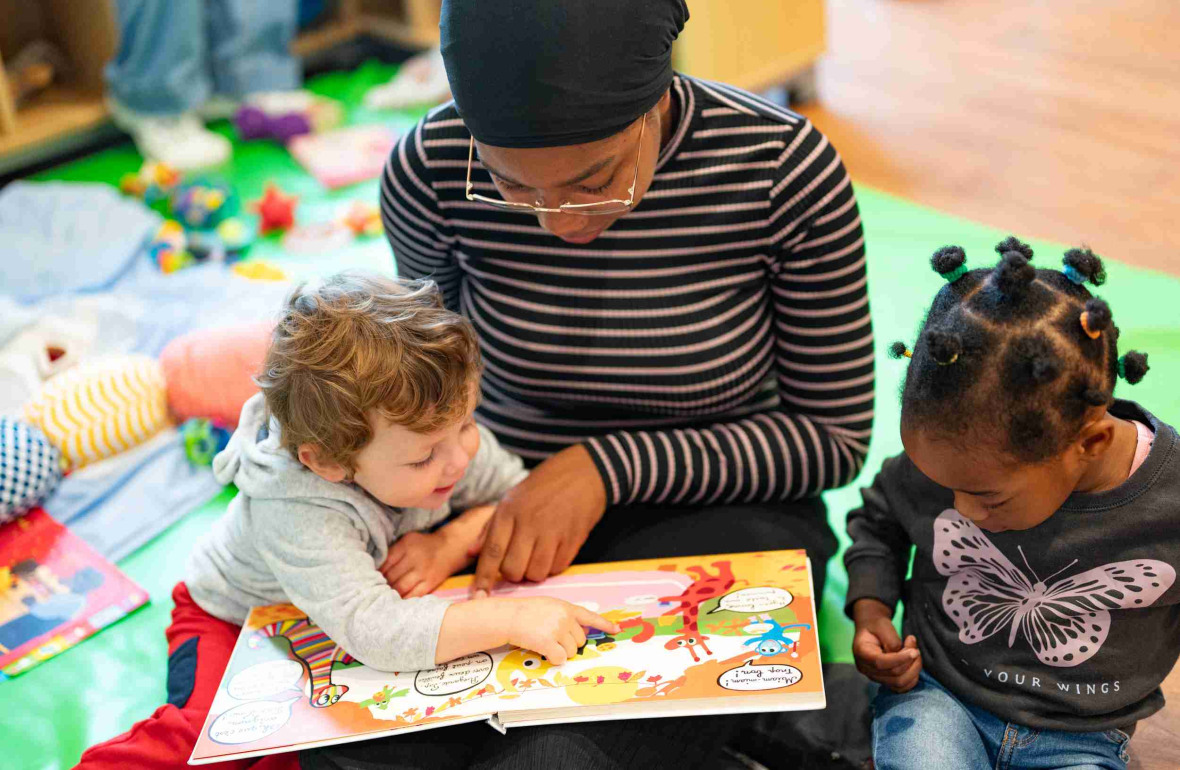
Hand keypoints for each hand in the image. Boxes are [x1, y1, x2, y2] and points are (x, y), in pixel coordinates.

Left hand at [380, 530, 466, 597]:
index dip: (376, 573)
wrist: (450, 548)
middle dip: (381, 584)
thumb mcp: (407, 540)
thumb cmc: (423, 545)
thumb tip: (374, 571)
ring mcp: (424, 572)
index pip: (385, 563)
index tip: (370, 578)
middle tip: (374, 589)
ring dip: (390, 593)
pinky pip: (413, 595)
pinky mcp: (431, 583)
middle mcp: (415, 558)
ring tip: (383, 595)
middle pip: (391, 577)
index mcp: (406, 545)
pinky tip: (396, 600)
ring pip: (400, 588)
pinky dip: (403, 599)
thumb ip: (392, 552)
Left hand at [472, 445, 606, 595]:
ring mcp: (553, 532)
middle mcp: (530, 523)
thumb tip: (470, 553)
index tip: (478, 596)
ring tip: (535, 557)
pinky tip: (551, 551)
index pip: (492, 552)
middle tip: (516, 562)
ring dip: (532, 573)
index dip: (483, 578)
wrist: (584, 473)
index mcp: (510, 510)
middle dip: (512, 574)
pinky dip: (551, 567)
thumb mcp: (512, 498)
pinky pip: (557, 569)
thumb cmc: (543, 486)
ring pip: (535, 574)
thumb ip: (490, 527)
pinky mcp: (573, 540)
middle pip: (512, 569)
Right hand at [504, 597, 619, 664]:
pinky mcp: (548, 642)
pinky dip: (554, 659)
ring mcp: (557, 629)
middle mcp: (565, 617)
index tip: (616, 630)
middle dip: (570, 644)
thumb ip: (565, 615)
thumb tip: (581, 630)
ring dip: (561, 652)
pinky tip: (544, 652)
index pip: (590, 616)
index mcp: (566, 607)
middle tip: (553, 639)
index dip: (604, 624)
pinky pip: (560, 658)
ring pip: (571, 651)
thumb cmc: (525, 613)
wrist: (507, 617)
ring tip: (545, 643)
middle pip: (580, 640)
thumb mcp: (549, 606)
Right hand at [852, 598, 921, 691]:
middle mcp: (866, 668)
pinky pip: (902, 687)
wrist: (872, 629)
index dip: (900, 659)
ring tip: (915, 653)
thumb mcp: (882, 625)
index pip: (880, 663)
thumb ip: (892, 640)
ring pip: (899, 683)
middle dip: (909, 662)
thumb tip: (903, 655)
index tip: (915, 651)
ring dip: (914, 670)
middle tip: (914, 646)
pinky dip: (912, 677)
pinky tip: (913, 663)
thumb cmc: (876, 625)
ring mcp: (875, 677)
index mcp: (861, 652)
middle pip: (893, 675)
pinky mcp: (885, 681)